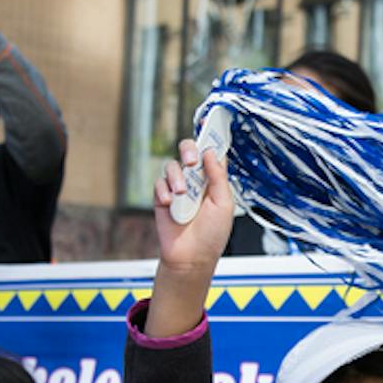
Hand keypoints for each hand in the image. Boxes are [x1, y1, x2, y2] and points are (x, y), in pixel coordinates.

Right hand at [152, 139, 234, 275]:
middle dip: (188, 150)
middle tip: (191, 160)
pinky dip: (164, 191)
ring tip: (182, 194)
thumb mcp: (224, 204)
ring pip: (172, 166)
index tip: (211, 125)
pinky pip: (159, 184)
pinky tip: (170, 203)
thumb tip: (210, 152)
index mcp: (213, 181)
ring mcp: (177, 188)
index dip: (210, 140)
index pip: (211, 154)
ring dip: (176, 177)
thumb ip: (218, 177)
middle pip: (188, 152)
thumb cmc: (211, 235)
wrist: (191, 257)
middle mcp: (195, 181)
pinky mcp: (162, 198)